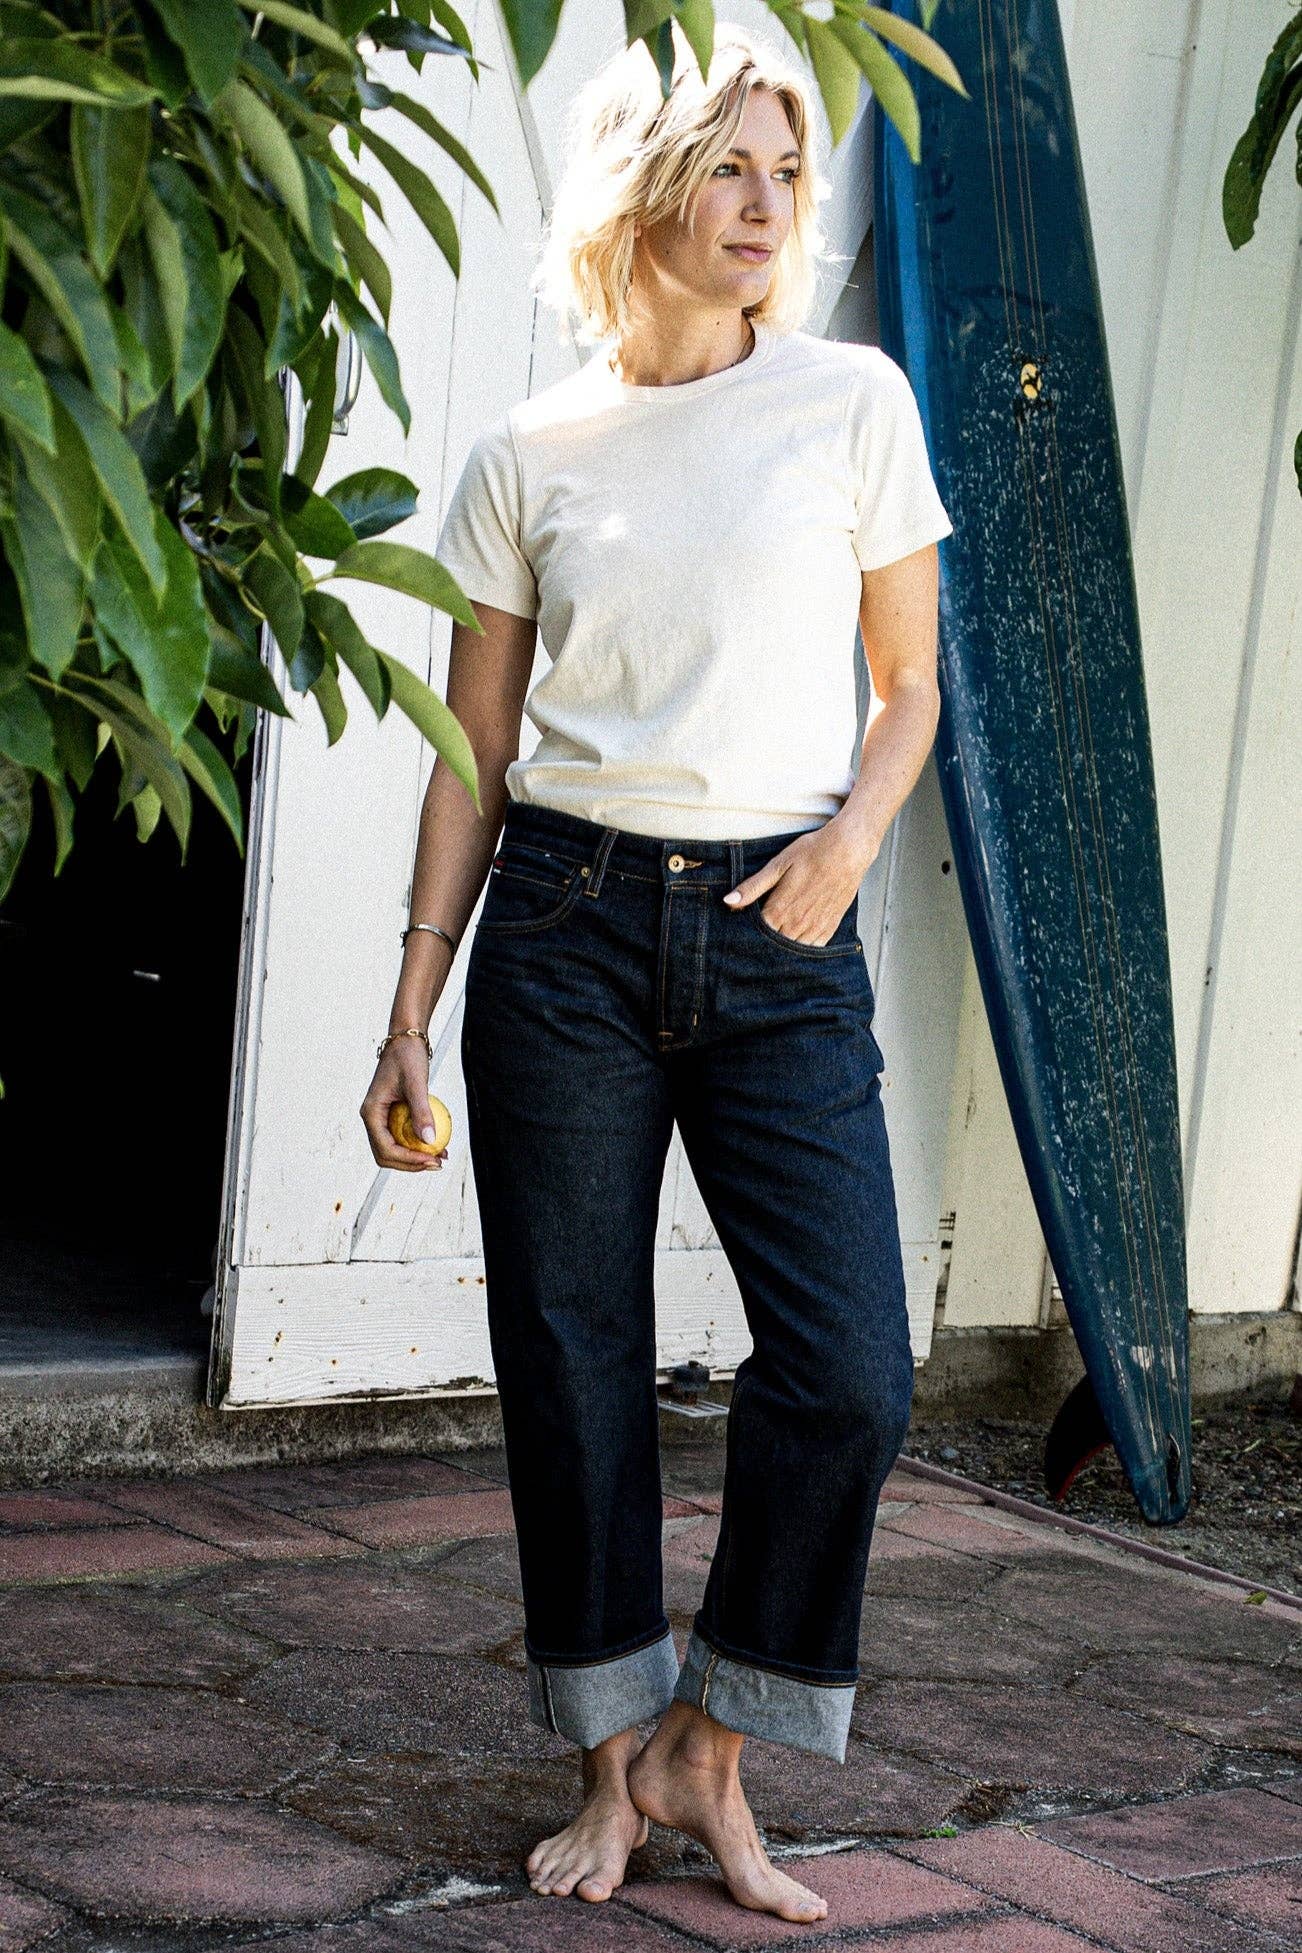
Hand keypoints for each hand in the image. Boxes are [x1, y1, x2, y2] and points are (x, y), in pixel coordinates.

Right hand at [359, 1043, 448, 1171]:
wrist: (405, 1039)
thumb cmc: (408, 1056)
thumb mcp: (416, 1083)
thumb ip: (421, 1112)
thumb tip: (429, 1141)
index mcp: (371, 1112)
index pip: (385, 1148)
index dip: (408, 1160)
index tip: (431, 1160)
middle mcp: (373, 1118)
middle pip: (387, 1155)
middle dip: (411, 1164)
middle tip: (437, 1163)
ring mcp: (381, 1118)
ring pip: (394, 1149)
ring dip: (415, 1157)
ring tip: (440, 1157)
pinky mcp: (392, 1115)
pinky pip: (403, 1136)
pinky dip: (418, 1144)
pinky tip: (438, 1144)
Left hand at [723, 824, 872, 945]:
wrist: (849, 850)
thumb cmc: (812, 852)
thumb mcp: (778, 865)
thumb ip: (752, 887)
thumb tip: (728, 902)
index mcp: (780, 909)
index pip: (756, 934)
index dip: (747, 933)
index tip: (740, 930)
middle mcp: (797, 924)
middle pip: (773, 945)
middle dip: (763, 942)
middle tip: (755, 938)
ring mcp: (815, 928)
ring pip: (792, 950)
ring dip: (782, 948)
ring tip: (775, 939)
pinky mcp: (830, 927)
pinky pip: (812, 948)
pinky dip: (802, 949)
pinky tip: (796, 940)